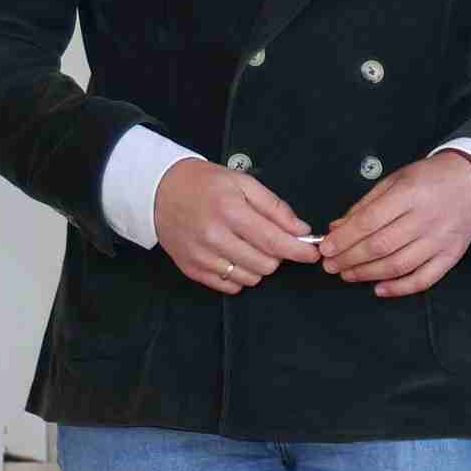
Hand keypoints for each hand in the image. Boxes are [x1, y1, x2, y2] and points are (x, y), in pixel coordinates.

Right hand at [150, 159, 318, 294]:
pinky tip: (233, 257)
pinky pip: (229, 286)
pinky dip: (238, 276)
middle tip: (269, 240)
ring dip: (258, 266)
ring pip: (250, 279)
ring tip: (247, 246)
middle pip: (266, 265)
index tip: (312, 253)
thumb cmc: (203, 184)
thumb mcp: (242, 183)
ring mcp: (201, 256)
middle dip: (277, 255)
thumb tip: (301, 230)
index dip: (299, 251)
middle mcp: (214, 237)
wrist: (158, 190)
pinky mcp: (191, 269)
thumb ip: (275, 207)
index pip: (274, 242)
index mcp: (230, 211)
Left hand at [317, 149, 470, 295]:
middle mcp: (425, 219)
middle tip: (331, 265)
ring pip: (398, 265)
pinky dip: (400, 288)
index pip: (369, 222)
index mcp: (409, 195)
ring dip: (368, 274)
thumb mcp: (395, 180)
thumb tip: (338, 228)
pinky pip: (424, 278)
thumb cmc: (431, 179)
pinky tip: (379, 289)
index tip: (326, 248)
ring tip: (348, 274)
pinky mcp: (450, 256)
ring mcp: (440, 240)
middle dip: (350, 259)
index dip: (344, 238)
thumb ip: (366, 205)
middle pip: (380, 246)